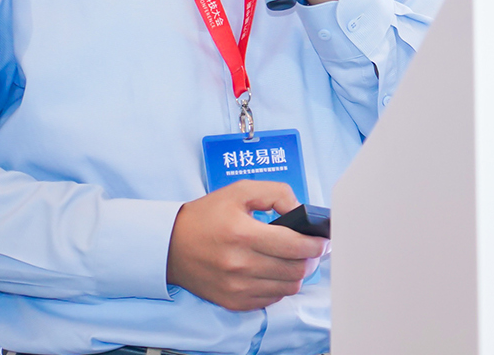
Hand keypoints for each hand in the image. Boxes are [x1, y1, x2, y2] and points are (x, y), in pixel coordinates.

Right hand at [166, 180, 326, 310]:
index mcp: (243, 234)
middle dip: (311, 258)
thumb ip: (277, 194)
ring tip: (295, 259)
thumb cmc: (207, 216)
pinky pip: (271, 299)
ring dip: (298, 273)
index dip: (316, 243)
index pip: (295, 246)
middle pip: (296, 269)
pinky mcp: (233, 301)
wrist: (170, 246)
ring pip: (288, 287)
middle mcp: (240, 264)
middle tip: (312, 248)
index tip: (323, 239)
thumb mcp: (240, 191)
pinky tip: (275, 271)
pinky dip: (280, 286)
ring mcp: (236, 287)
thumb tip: (301, 210)